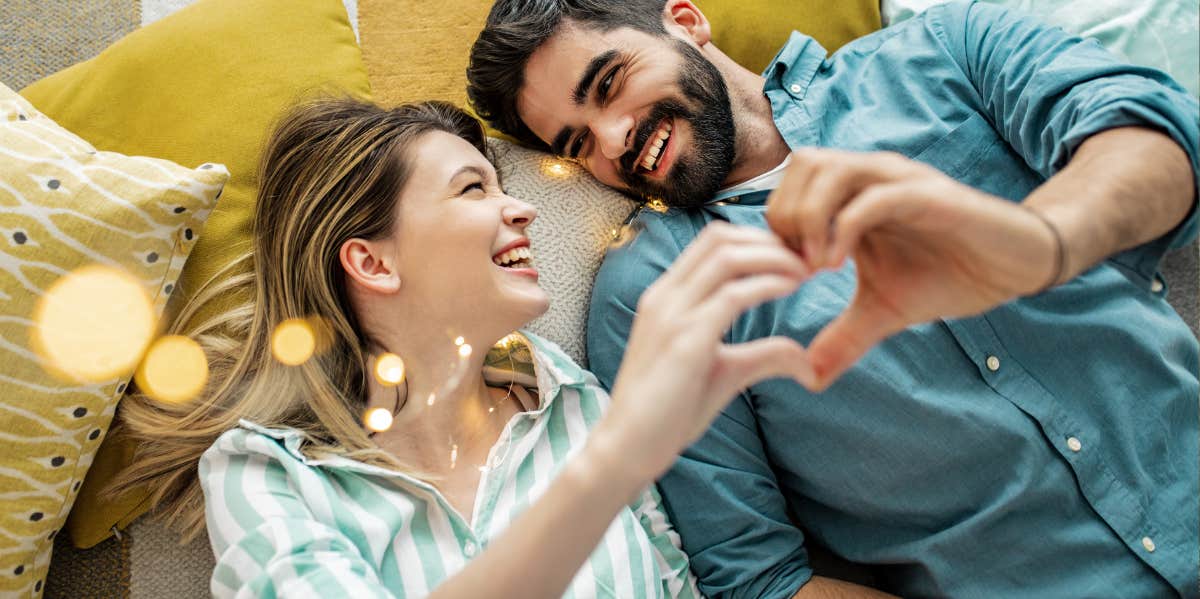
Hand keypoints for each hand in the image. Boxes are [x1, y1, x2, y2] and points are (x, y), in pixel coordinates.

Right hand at [600, 222, 815, 482]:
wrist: (627, 447)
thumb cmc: (668, 412)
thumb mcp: (724, 373)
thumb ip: (763, 357)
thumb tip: (809, 364)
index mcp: (666, 296)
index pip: (712, 241)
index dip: (759, 240)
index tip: (795, 258)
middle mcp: (665, 296)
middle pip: (721, 236)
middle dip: (770, 239)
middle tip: (808, 259)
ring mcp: (672, 314)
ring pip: (728, 256)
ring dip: (774, 257)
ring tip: (806, 271)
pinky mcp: (685, 340)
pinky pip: (733, 295)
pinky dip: (769, 283)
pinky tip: (791, 288)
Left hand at [764, 149, 1058, 390]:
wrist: (1014, 267)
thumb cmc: (948, 276)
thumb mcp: (883, 312)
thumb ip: (843, 338)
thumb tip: (810, 379)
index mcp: (854, 195)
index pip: (790, 186)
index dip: (775, 227)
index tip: (783, 276)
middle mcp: (872, 177)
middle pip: (802, 165)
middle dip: (785, 217)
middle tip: (795, 270)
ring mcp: (898, 181)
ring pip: (830, 170)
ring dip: (809, 217)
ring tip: (814, 269)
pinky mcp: (927, 195)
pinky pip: (873, 196)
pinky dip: (844, 227)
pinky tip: (837, 267)